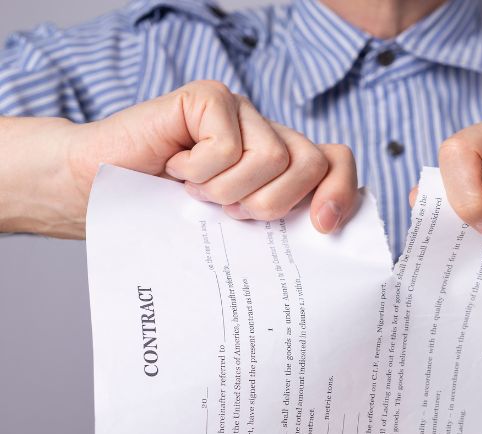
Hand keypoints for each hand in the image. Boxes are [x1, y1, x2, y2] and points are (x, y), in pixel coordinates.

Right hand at [57, 81, 354, 236]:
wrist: (97, 193)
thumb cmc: (165, 216)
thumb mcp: (234, 233)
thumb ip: (277, 229)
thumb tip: (323, 241)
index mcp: (282, 169)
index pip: (336, 162)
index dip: (340, 191)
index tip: (322, 226)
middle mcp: (268, 135)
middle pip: (312, 162)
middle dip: (276, 203)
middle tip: (234, 214)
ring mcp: (240, 114)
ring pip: (274, 156)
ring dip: (230, 191)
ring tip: (199, 193)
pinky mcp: (209, 99)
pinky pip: (228, 143)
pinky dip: (200, 170)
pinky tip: (176, 168)